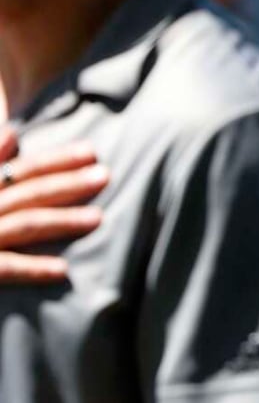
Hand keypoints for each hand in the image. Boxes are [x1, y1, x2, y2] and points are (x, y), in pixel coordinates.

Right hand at [0, 127, 107, 283]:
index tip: (91, 151)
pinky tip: (62, 270)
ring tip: (97, 219)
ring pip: (22, 224)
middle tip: (105, 175)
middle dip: (67, 182)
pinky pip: (2, 267)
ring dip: (60, 221)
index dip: (55, 159)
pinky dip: (31, 268)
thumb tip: (11, 132)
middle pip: (25, 191)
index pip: (18, 169)